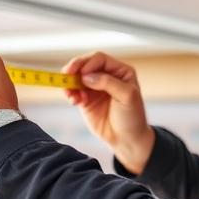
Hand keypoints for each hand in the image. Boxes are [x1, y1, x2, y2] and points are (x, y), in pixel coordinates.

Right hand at [62, 51, 154, 173]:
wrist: (126, 139)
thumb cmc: (132, 117)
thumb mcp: (126, 96)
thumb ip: (108, 83)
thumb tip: (86, 76)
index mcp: (120, 71)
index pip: (100, 59)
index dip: (88, 63)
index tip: (81, 74)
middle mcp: (107, 76)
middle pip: (85, 64)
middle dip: (75, 69)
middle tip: (66, 75)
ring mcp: (95, 87)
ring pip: (76, 77)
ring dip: (70, 82)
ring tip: (70, 93)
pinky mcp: (85, 99)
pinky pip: (73, 91)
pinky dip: (70, 93)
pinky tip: (74, 101)